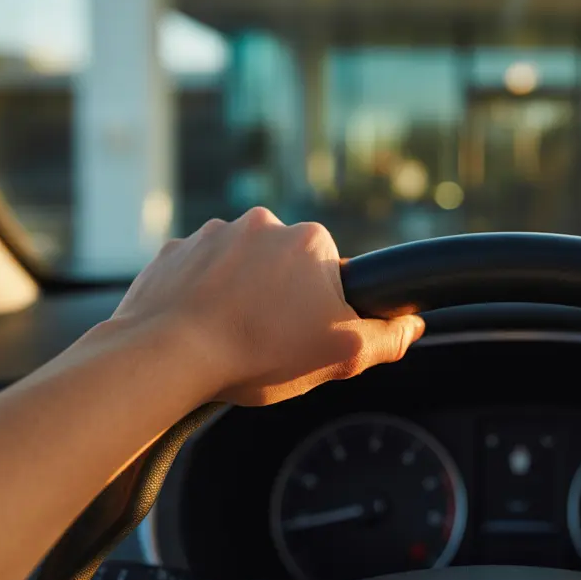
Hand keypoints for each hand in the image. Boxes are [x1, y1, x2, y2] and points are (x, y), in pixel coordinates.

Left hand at [111, 207, 423, 405]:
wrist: (168, 355)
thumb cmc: (259, 352)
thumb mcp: (341, 355)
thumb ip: (386, 338)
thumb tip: (412, 325)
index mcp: (309, 240)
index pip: (330, 276)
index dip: (322, 310)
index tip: (304, 336)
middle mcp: (262, 223)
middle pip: (285, 268)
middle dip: (280, 300)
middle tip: (268, 343)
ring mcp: (211, 234)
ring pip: (239, 269)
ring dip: (239, 296)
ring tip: (230, 339)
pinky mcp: (172, 253)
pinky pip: (196, 274)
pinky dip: (200, 298)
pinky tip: (199, 330)